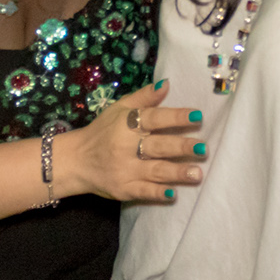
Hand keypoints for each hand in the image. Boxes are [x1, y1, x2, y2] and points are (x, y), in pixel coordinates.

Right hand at [55, 81, 203, 202]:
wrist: (76, 161)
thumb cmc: (102, 131)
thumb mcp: (119, 109)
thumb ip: (144, 97)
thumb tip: (167, 84)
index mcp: (127, 124)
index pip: (155, 118)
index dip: (176, 117)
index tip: (198, 117)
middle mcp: (127, 147)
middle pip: (158, 146)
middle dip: (181, 147)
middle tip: (203, 148)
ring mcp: (125, 170)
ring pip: (156, 171)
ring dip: (177, 172)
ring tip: (197, 173)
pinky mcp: (124, 189)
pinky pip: (144, 192)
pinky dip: (158, 193)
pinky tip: (174, 194)